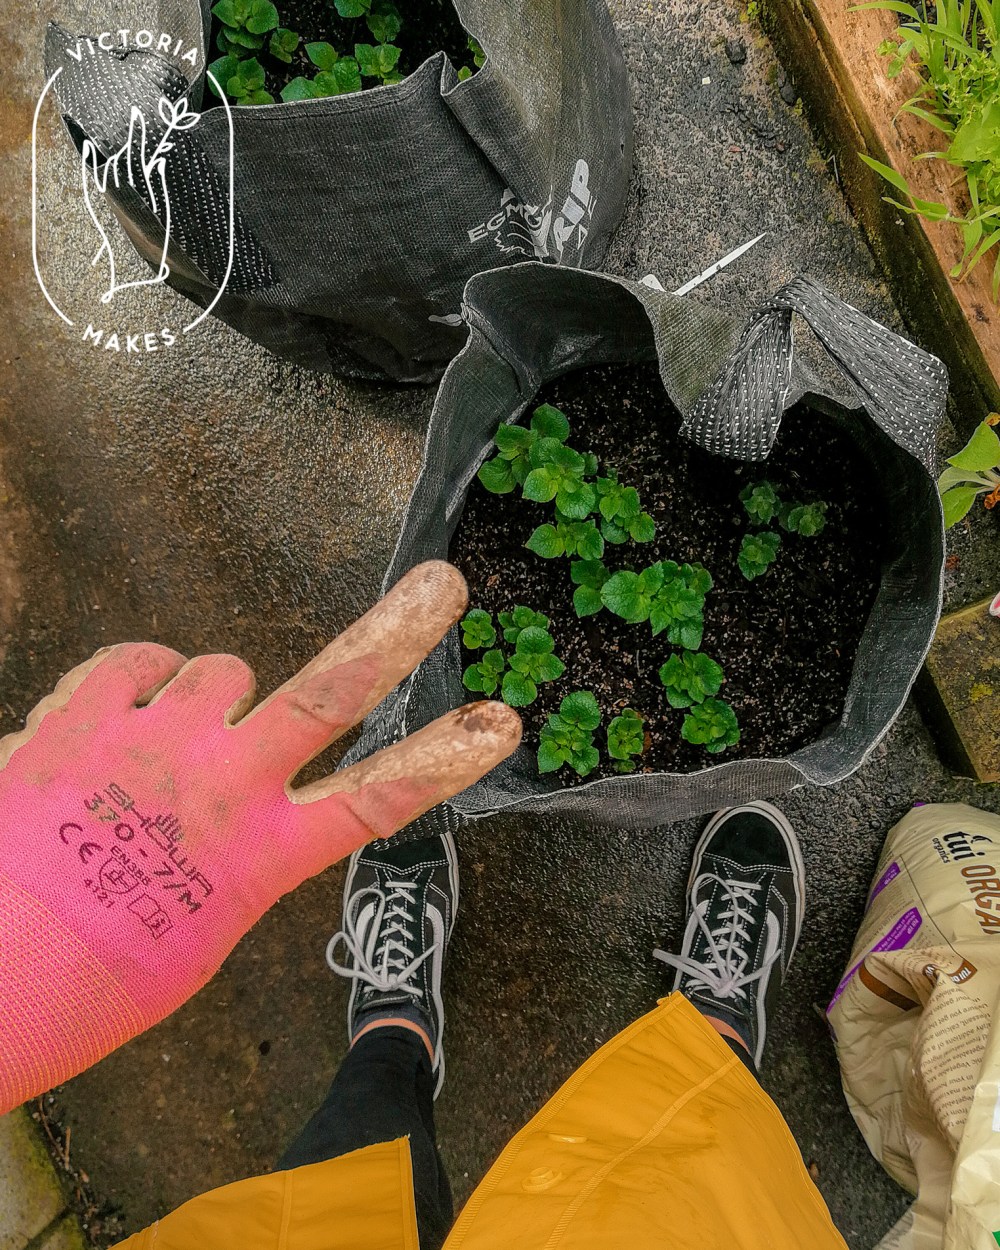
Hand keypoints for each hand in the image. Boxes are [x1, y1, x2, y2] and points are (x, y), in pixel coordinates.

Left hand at [0, 562, 519, 1111]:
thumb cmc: (92, 976)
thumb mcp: (198, 928)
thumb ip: (233, 853)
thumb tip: (222, 800)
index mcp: (259, 858)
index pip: (377, 799)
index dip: (445, 758)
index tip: (498, 723)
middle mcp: (220, 789)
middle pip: (328, 695)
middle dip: (394, 635)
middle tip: (441, 586)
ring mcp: (154, 744)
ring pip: (220, 668)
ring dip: (211, 690)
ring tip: (175, 733)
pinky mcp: (85, 718)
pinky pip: (134, 660)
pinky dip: (141, 675)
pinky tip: (127, 706)